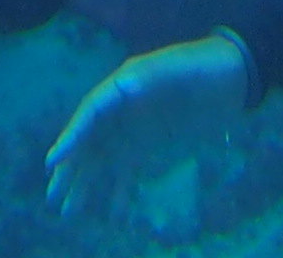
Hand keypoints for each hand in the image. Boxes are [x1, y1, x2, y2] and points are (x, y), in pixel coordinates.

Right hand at [44, 32, 248, 212]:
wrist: (229, 78)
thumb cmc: (200, 67)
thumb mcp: (177, 68)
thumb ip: (151, 76)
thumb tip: (124, 85)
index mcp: (121, 86)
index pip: (90, 114)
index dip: (71, 137)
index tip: (55, 162)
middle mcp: (120, 111)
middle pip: (89, 142)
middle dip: (70, 169)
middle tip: (53, 196)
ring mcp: (134, 131)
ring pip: (102, 162)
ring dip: (85, 185)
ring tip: (68, 212)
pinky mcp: (149, 148)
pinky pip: (127, 173)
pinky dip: (118, 193)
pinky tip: (112, 215)